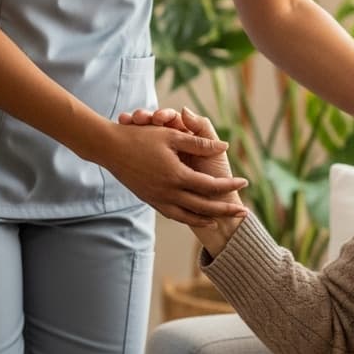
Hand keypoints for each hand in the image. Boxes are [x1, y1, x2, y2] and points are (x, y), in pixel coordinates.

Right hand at [120, 107, 246, 252]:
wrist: (108, 149)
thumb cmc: (140, 137)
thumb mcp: (172, 135)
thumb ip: (200, 142)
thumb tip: (225, 145)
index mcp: (176, 175)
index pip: (210, 186)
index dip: (229, 185)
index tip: (245, 182)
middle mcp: (168, 192)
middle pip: (203, 206)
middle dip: (225, 209)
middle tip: (243, 212)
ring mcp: (157, 199)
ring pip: (187, 215)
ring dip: (206, 218)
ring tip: (221, 218)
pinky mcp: (149, 200)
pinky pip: (172, 214)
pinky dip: (186, 217)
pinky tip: (194, 216)